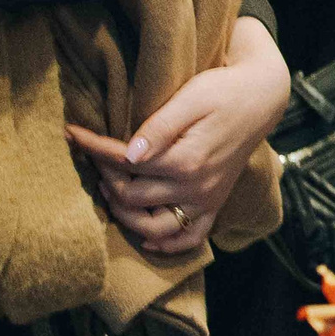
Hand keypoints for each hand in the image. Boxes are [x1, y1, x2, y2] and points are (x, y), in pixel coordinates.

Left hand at [69, 17, 290, 255]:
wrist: (262, 98)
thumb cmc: (223, 91)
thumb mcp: (191, 98)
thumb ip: (159, 128)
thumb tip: (129, 154)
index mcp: (187, 160)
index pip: (124, 162)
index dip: (94, 148)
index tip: (72, 133)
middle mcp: (197, 187)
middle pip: (132, 197)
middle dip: (104, 176)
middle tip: (93, 157)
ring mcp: (207, 199)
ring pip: (154, 227)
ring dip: (125, 216)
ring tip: (110, 191)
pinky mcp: (215, 203)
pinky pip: (191, 238)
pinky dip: (167, 244)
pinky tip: (146, 237)